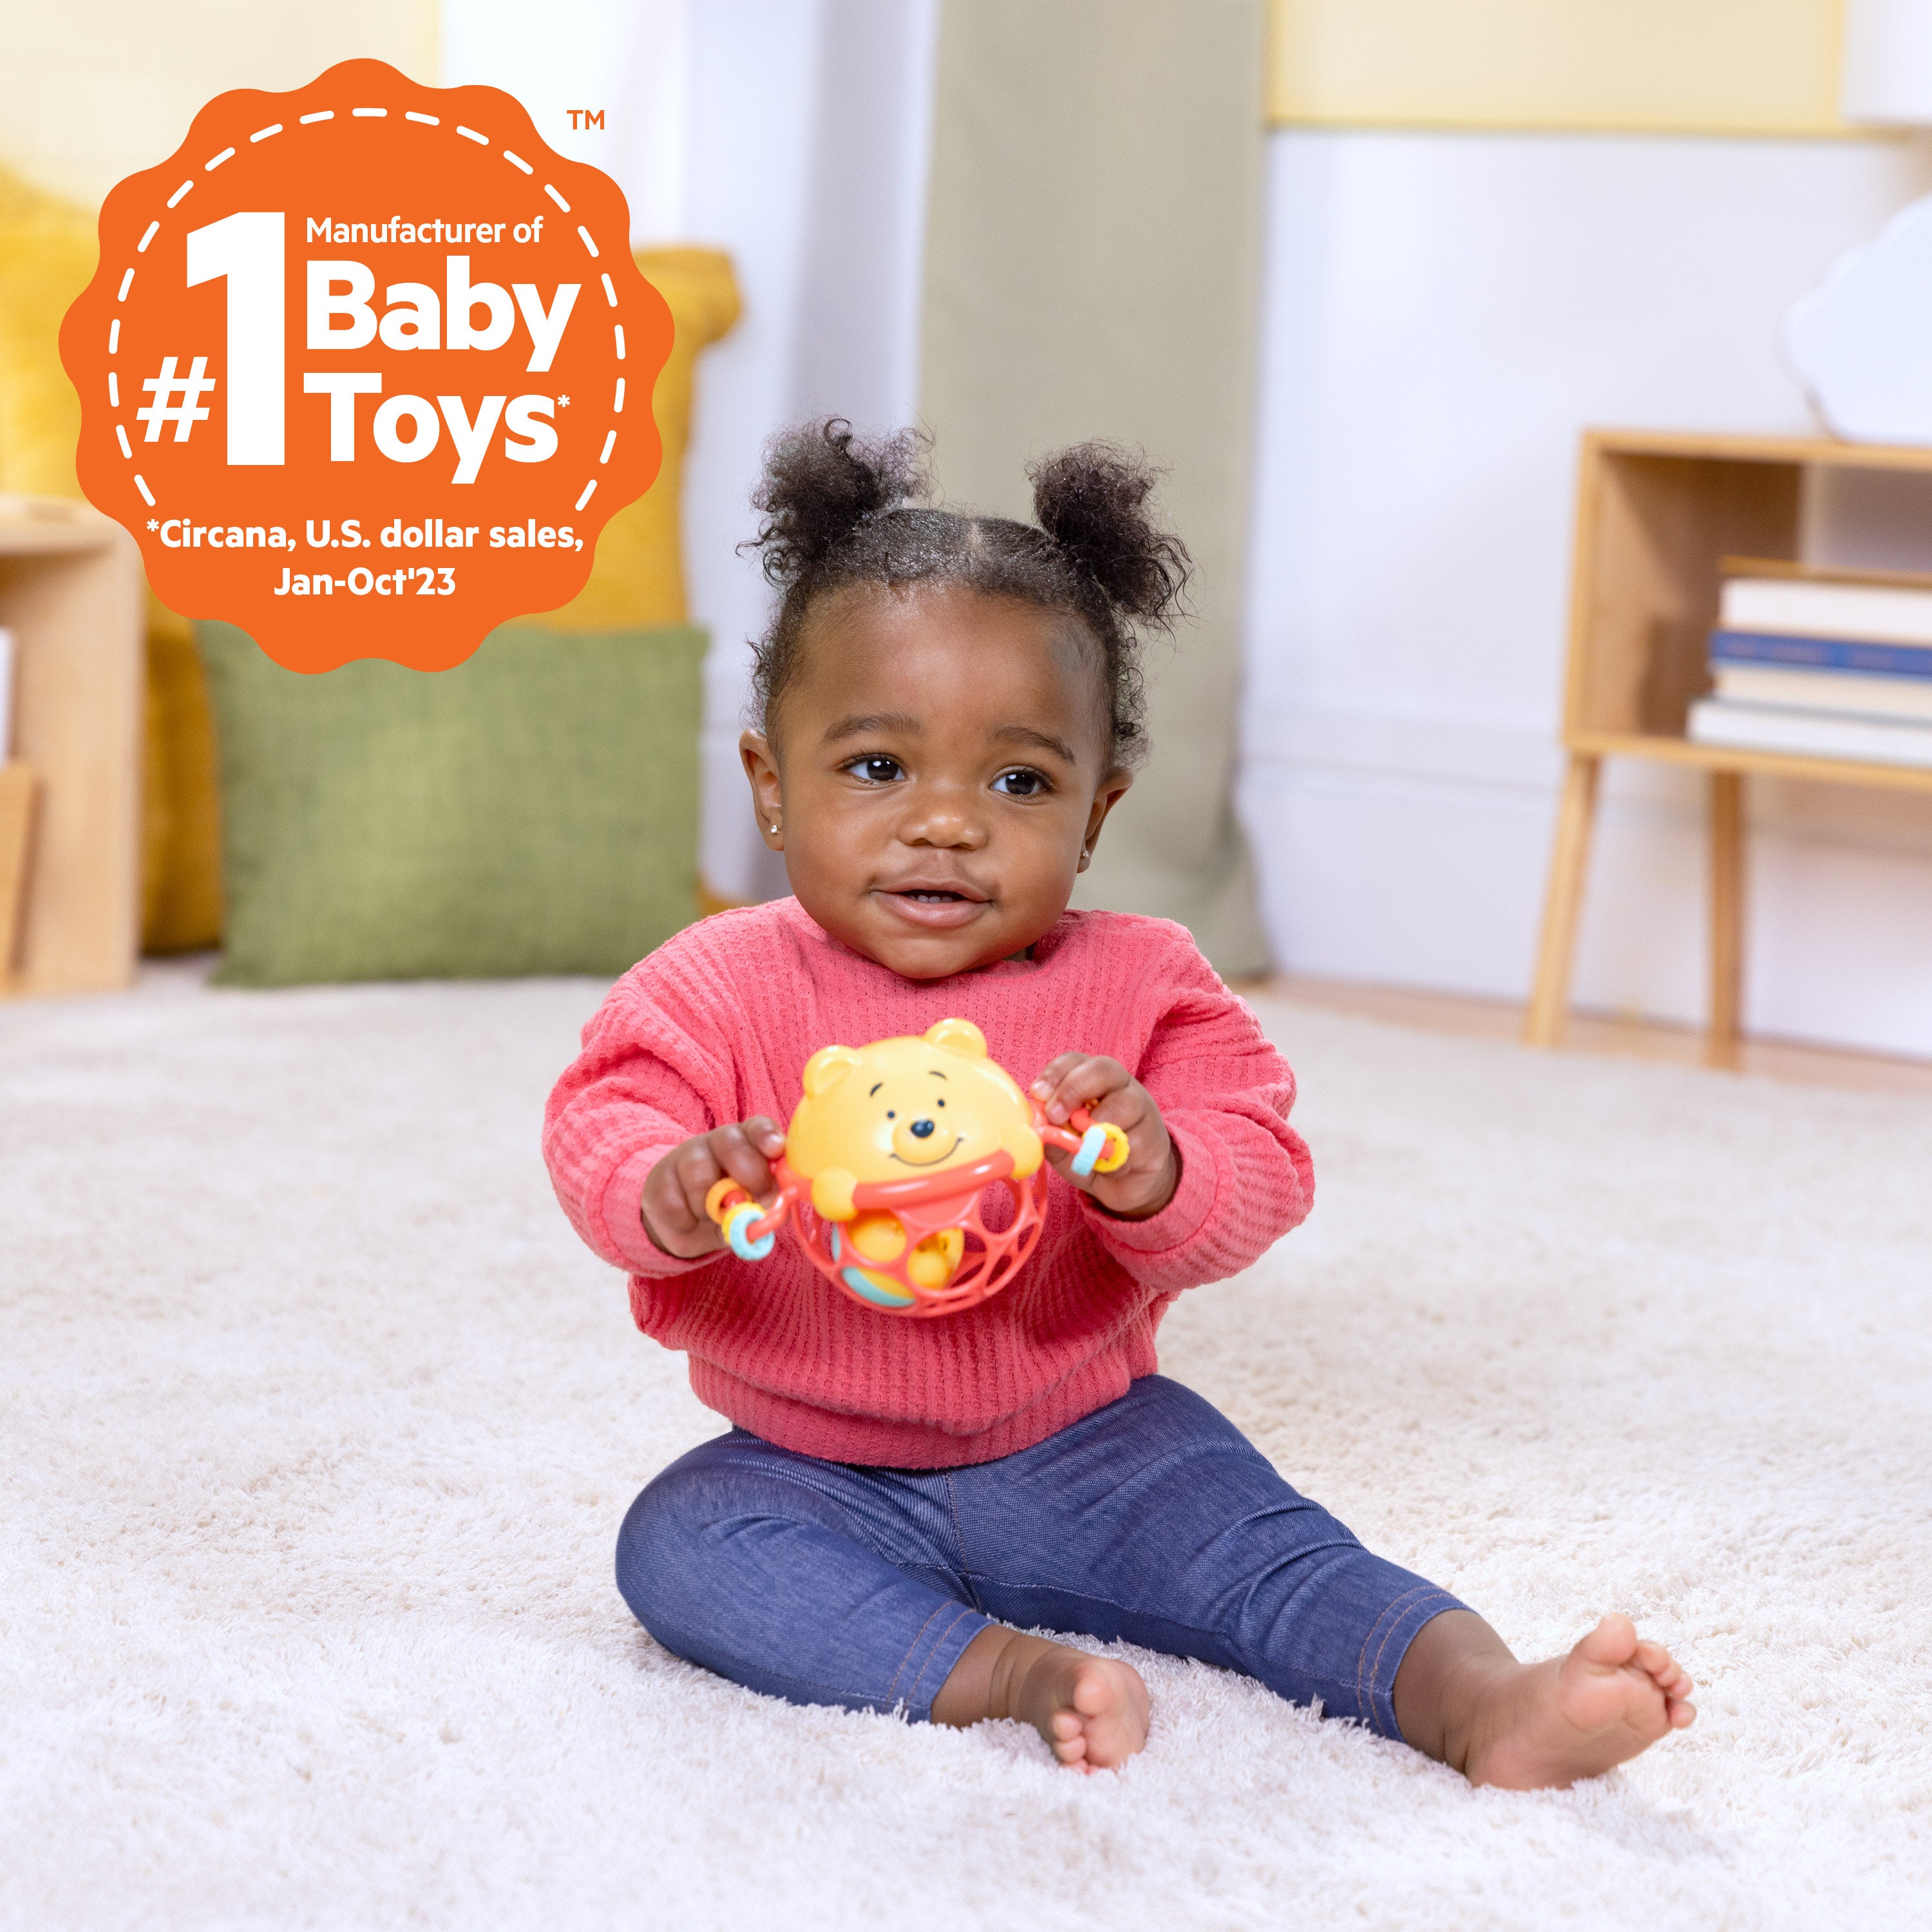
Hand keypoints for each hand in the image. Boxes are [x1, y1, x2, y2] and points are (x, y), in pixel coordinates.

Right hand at [641, 1117, 785, 1257]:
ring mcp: (684, 1157)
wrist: (685, 1225)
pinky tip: (689, 1222)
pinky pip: (674, 1204)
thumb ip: (767, 1203)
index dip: (767, 1136)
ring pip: (701, 1176)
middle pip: (730, 1143)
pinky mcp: (658, 1181)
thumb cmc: (730, 1209)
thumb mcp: (753, 1207)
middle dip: (749, 1174)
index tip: (775, 1150)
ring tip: (712, 1217)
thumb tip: (776, 1208)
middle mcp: (716, 1142)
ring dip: (712, 1207)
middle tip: (753, 1202)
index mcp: (747, 1142)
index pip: (758, 1127)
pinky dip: (686, 1222)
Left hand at [1030, 1055, 1177, 1220]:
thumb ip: (1051, 1133)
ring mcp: (1141, 1108)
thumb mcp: (1064, 1145)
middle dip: (1073, 1089)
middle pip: (1102, 1069)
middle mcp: (1120, 1085)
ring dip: (1097, 1129)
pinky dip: (1112, 1160)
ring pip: (1123, 1104)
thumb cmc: (1092, 1154)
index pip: (1075, 1061)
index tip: (1038, 1095)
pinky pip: (1132, 1143)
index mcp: (1092, 1080)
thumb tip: (1036, 1124)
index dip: (1054, 1073)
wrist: (1130, 1183)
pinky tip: (1107, 1167)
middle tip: (1055, 1115)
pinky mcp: (1153, 1137)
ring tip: (1085, 1149)